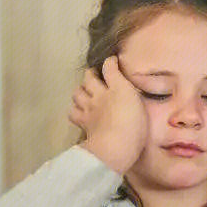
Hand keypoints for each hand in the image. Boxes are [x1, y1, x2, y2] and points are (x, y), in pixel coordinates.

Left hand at [70, 56, 147, 173]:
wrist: (116, 145)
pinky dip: (75, 110)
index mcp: (114, 88)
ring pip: (77, 95)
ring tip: (85, 93)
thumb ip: (121, 79)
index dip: (109, 63)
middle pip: (88, 80)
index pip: (109, 69)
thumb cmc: (132, 121)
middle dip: (90, 75)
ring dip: (80, 91)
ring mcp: (88, 111)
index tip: (112, 60)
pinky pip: (73, 114)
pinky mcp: (84, 125)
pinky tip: (80, 112)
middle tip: (94, 76)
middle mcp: (98, 96)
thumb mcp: (133, 95)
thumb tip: (113, 63)